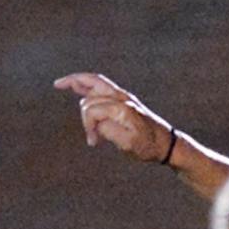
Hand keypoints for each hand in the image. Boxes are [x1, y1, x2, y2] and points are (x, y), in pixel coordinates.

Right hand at [53, 72, 173, 162]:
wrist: (167, 144)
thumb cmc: (149, 146)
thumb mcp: (129, 145)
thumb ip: (109, 131)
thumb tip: (96, 122)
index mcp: (122, 108)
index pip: (92, 110)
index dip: (88, 126)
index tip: (93, 142)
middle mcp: (122, 98)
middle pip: (90, 96)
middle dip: (85, 116)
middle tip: (91, 136)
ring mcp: (124, 96)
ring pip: (95, 82)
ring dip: (78, 84)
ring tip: (60, 84)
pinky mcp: (125, 99)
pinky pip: (102, 84)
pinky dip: (87, 83)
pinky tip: (76, 84)